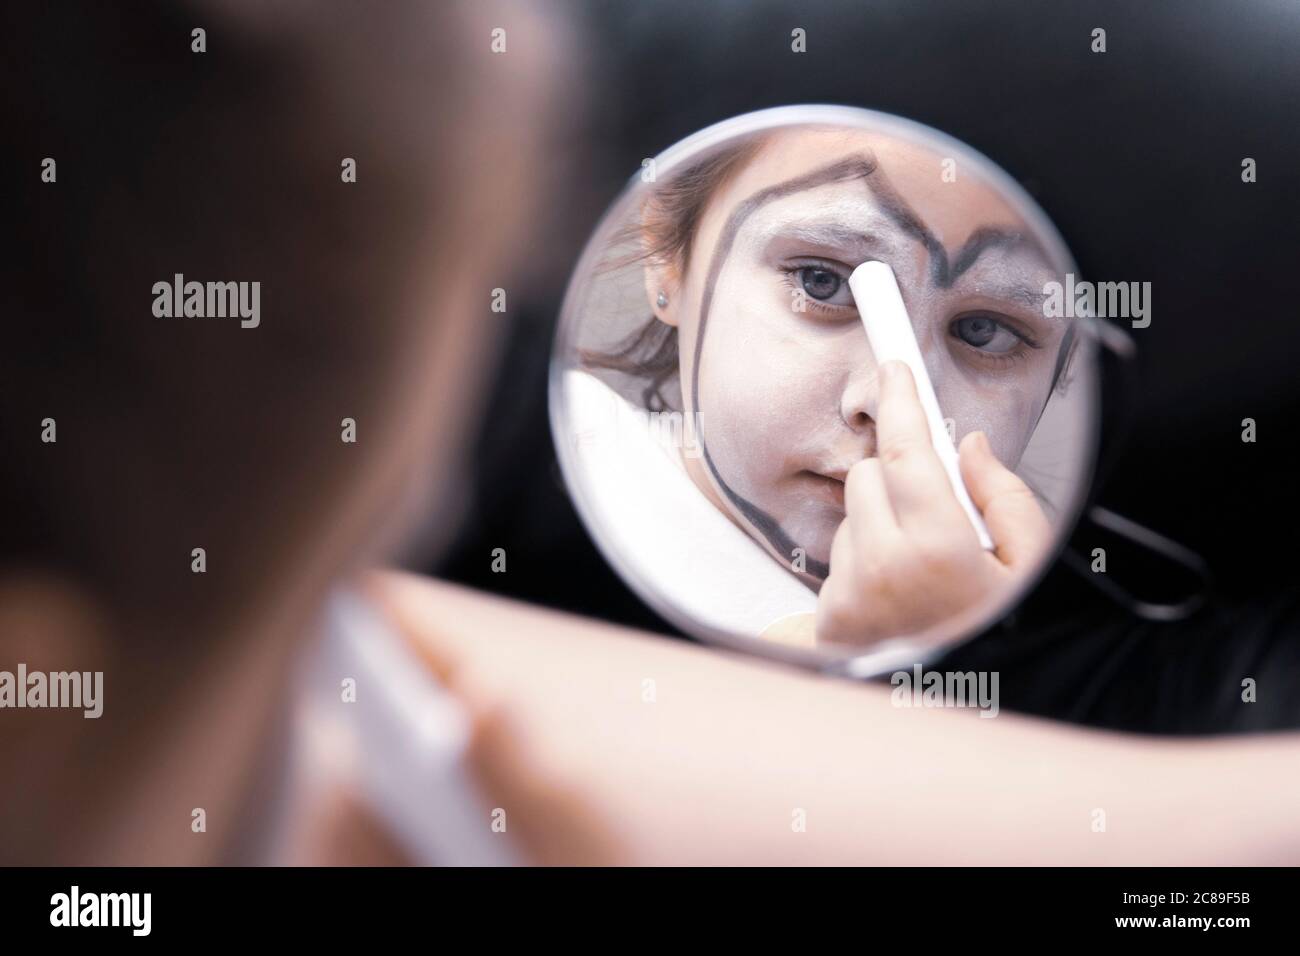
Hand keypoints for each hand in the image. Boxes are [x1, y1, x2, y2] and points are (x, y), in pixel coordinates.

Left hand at [815, 360, 1050, 646]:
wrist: (966, 719)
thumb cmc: (1003, 638)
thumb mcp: (1033, 568)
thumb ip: (1006, 498)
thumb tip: (970, 449)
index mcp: (939, 549)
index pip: (907, 451)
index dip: (901, 400)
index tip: (893, 368)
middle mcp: (883, 568)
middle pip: (870, 477)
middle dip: (900, 481)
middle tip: (938, 518)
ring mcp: (849, 595)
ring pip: (852, 517)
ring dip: (882, 527)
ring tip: (922, 573)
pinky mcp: (829, 619)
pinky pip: (839, 559)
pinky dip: (866, 564)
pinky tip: (900, 597)